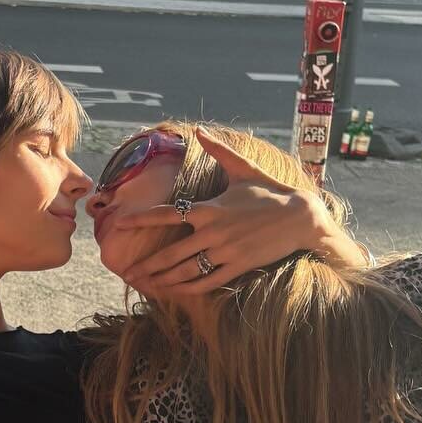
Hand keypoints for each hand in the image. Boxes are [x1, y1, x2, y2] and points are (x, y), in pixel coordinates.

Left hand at [114, 128, 362, 294]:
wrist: (301, 216)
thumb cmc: (271, 191)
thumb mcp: (243, 169)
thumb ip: (219, 152)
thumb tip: (199, 131)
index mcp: (209, 208)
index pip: (167, 215)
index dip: (141, 219)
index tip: (120, 224)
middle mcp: (213, 231)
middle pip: (172, 253)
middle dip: (147, 265)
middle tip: (128, 273)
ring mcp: (225, 252)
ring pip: (187, 271)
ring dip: (163, 280)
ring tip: (146, 285)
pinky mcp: (238, 266)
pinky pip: (208, 282)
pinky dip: (188, 289)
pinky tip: (174, 292)